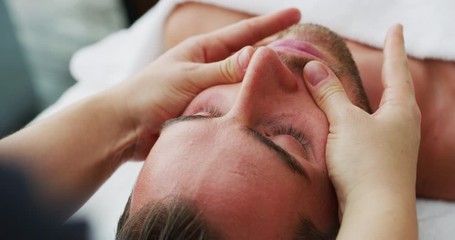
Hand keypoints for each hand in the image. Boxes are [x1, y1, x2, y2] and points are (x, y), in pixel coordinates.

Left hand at [108, 8, 300, 158]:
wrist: (125, 127)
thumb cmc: (149, 94)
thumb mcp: (188, 77)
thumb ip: (222, 70)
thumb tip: (257, 55)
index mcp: (204, 51)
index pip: (244, 33)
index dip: (271, 24)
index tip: (296, 12)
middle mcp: (210, 69)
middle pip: (249, 58)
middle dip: (274, 54)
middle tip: (303, 53)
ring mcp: (210, 90)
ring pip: (244, 85)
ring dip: (264, 83)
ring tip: (292, 84)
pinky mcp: (208, 112)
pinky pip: (235, 106)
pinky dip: (250, 106)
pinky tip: (267, 110)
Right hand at [303, 24, 419, 236]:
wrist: (375, 211)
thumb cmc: (367, 164)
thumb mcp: (345, 122)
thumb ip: (330, 94)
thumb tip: (313, 68)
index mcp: (401, 110)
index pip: (396, 69)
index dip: (394, 46)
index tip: (396, 27)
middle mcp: (402, 125)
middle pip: (395, 90)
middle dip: (389, 72)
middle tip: (386, 55)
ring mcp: (393, 145)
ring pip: (381, 113)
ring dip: (372, 98)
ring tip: (365, 87)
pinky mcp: (380, 161)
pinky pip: (369, 131)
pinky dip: (359, 120)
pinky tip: (349, 124)